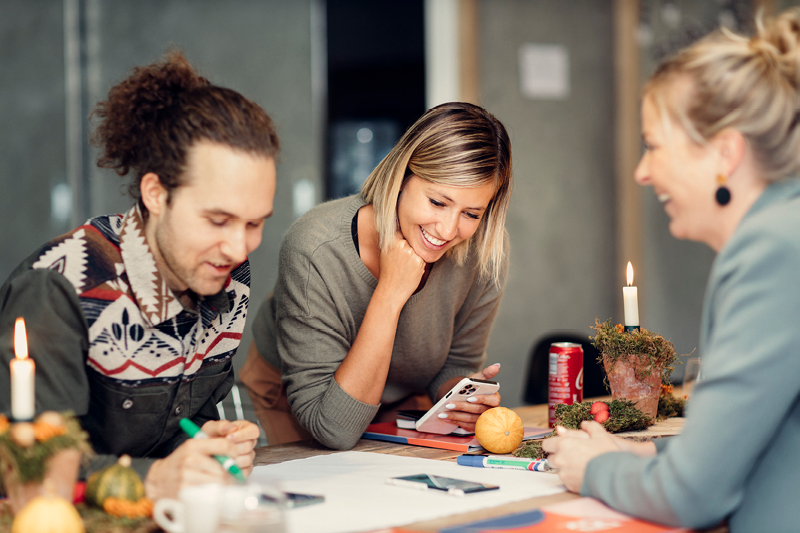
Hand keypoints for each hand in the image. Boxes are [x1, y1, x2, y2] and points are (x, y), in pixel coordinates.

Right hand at [144, 420, 259, 498]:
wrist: (159, 480)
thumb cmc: (180, 463)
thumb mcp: (193, 447)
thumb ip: (213, 446)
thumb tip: (236, 450)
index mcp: (193, 445)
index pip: (224, 445)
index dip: (234, 452)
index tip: (236, 457)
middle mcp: (189, 459)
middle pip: (223, 467)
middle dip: (231, 472)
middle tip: (232, 475)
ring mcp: (186, 476)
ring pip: (218, 481)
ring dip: (225, 483)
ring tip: (223, 483)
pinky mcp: (185, 491)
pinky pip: (209, 493)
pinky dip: (215, 492)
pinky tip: (214, 490)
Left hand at [201, 419, 259, 475]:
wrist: (204, 450)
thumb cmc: (210, 437)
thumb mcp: (211, 427)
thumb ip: (220, 425)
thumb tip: (231, 428)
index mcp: (244, 429)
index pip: (253, 430)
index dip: (243, 435)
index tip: (229, 437)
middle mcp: (248, 442)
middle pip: (249, 446)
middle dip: (234, 447)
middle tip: (222, 448)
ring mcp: (248, 455)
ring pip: (247, 459)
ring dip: (233, 459)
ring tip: (221, 457)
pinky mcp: (245, 468)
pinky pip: (245, 471)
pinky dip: (234, 469)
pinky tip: (225, 465)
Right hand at [374, 231, 425, 304]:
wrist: (391, 289)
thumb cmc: (388, 272)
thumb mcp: (385, 253)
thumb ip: (393, 241)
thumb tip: (400, 229)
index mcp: (392, 241)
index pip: (402, 231)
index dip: (404, 237)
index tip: (404, 244)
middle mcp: (402, 245)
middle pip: (412, 241)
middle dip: (410, 248)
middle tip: (403, 261)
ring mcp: (411, 253)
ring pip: (417, 250)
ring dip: (415, 256)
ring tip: (405, 267)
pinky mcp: (419, 261)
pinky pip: (422, 258)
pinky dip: (419, 264)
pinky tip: (410, 271)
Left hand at [436, 364, 501, 432]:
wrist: (466, 399)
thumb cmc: (473, 390)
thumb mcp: (478, 380)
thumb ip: (486, 374)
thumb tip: (497, 365)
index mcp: (495, 399)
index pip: (493, 400)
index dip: (481, 400)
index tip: (469, 398)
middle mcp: (492, 411)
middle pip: (478, 411)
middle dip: (462, 407)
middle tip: (449, 404)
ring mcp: (485, 421)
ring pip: (471, 419)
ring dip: (456, 416)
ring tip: (443, 413)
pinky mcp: (477, 428)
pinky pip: (467, 426)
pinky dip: (455, 422)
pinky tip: (446, 418)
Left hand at [541, 421, 622, 492]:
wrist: (615, 477)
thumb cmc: (607, 454)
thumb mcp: (601, 435)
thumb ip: (590, 427)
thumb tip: (584, 424)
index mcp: (563, 445)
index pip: (546, 445)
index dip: (553, 444)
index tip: (562, 445)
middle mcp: (560, 460)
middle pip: (551, 458)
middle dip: (559, 457)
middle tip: (573, 456)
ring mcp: (564, 474)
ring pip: (558, 470)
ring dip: (565, 468)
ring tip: (580, 466)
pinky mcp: (569, 486)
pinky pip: (567, 481)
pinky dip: (572, 478)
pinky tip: (584, 475)